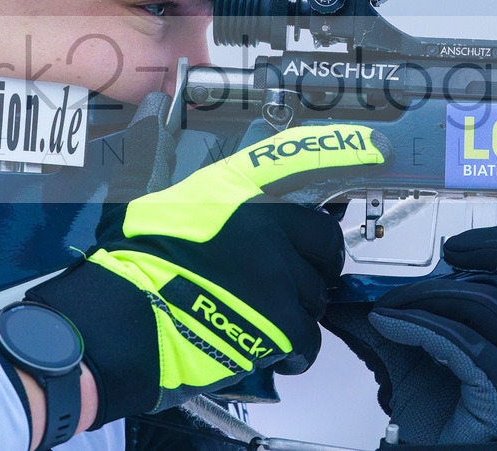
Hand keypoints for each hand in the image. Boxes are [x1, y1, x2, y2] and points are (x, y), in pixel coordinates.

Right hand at [29, 115, 388, 426]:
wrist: (118, 321)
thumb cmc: (136, 265)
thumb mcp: (171, 205)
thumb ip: (218, 202)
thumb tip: (247, 205)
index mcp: (236, 191)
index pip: (301, 158)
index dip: (343, 150)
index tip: (377, 147)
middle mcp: (265, 225)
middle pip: (324, 241)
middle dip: (312, 264)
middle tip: (281, 279)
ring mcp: (276, 272)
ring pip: (315, 293)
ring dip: (293, 309)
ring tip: (250, 313)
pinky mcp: (280, 321)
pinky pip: (309, 337)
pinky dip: (292, 349)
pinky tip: (260, 343)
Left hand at [323, 225, 496, 444]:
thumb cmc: (448, 426)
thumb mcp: (429, 355)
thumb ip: (409, 316)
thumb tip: (360, 289)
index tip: (462, 245)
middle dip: (494, 247)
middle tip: (450, 248)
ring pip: (488, 304)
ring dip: (427, 296)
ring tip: (390, 306)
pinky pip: (461, 340)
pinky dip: (418, 324)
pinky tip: (389, 324)